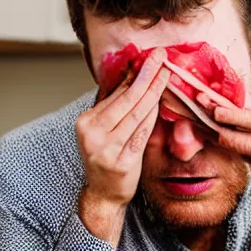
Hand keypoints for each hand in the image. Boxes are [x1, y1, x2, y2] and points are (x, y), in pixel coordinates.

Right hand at [76, 48, 169, 246]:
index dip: (134, 74)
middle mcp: (92, 134)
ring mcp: (106, 149)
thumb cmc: (105, 158)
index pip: (115, 94)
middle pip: (126, 100)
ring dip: (154, 91)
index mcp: (85, 122)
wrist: (103, 194)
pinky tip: (162, 100)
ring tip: (166, 73)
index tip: (148, 57)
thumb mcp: (102, 130)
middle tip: (160, 55)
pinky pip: (142, 133)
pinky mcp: (122, 162)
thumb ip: (112, 105)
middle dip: (146, 74)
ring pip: (136, 114)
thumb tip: (129, 75)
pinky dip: (153, 115)